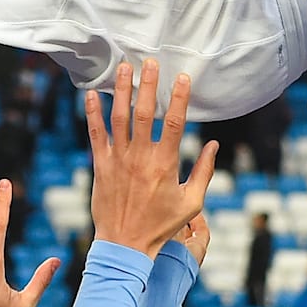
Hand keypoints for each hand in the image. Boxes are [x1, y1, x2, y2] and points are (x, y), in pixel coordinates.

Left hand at [85, 60, 215, 257]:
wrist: (125, 245)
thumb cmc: (161, 226)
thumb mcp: (191, 203)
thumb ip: (204, 172)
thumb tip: (214, 146)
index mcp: (166, 164)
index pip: (175, 122)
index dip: (180, 98)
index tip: (183, 78)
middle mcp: (141, 157)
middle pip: (145, 112)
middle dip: (148, 85)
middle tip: (150, 62)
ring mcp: (118, 160)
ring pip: (119, 118)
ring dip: (122, 90)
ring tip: (124, 68)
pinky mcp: (101, 165)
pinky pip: (96, 134)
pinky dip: (93, 113)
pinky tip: (92, 94)